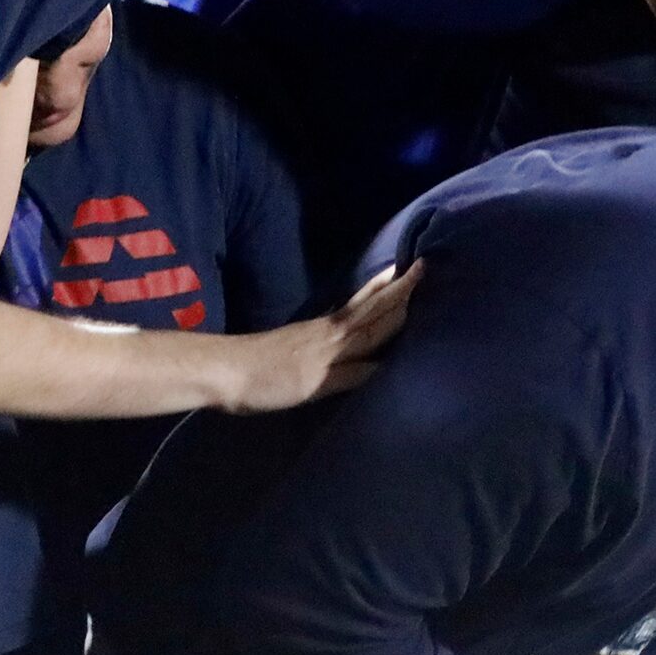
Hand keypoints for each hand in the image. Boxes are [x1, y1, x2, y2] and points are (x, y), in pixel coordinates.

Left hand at [228, 262, 420, 412]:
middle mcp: (334, 331)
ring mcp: (320, 329)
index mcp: (339, 344)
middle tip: (425, 266)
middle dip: (401, 290)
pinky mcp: (308, 331)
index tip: (430, 285)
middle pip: (374, 308)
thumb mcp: (313, 388)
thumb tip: (388, 365)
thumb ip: (350, 375)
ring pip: (361, 305)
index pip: (381, 324)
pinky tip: (365, 298)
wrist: (225, 370)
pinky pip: (347, 309)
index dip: (405, 307)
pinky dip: (362, 298)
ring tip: (401, 271)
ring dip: (383, 290)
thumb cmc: (268, 384)